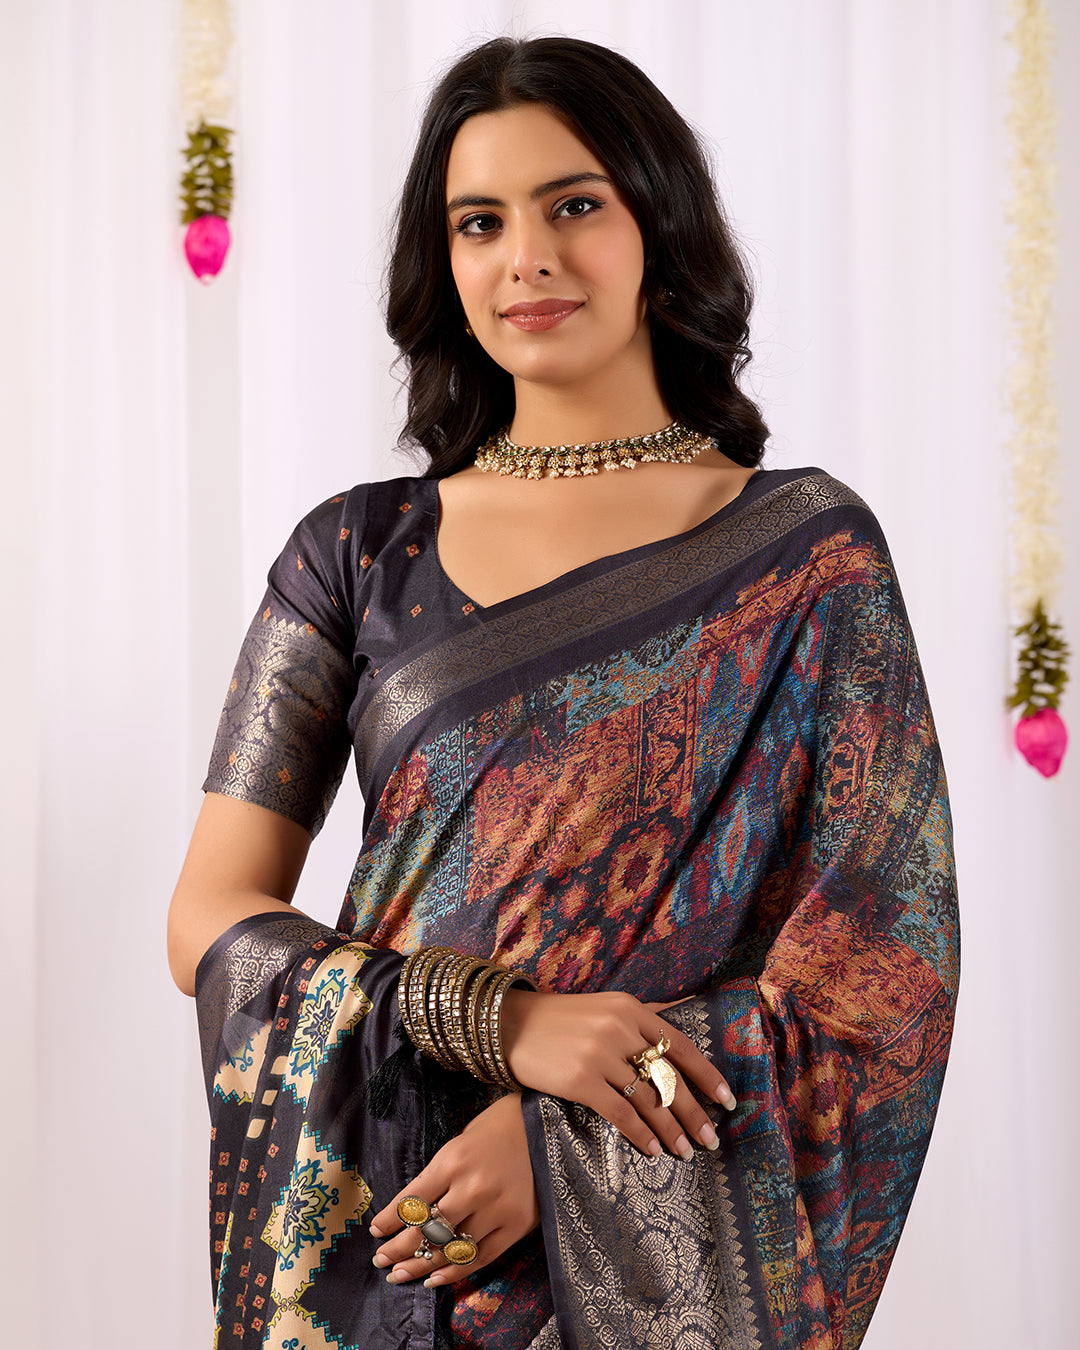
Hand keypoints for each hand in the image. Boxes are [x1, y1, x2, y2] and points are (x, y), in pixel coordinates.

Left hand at [369, 1091, 538, 1287]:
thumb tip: (410, 1211)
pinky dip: (454, 1273)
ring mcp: (496, 1209)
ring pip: (450, 1249)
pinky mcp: (517, 1225)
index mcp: (453, 1161)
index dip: (390, 1221)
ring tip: (399, 1275)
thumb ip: (438, 1175)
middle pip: (426, 1230)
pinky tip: (433, 1279)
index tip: (375, 1233)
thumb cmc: (497, 1127)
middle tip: (380, 1261)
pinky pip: (480, 1257)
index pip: (412, 1201)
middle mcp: (472, 1188)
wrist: (546, 1125)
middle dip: (397, 1249)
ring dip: (420, 1265)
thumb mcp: (460, 1140)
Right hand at [499, 989, 736, 1160]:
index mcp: (631, 1009)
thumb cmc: (562, 1019)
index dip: (707, 1076)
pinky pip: (620, 1113)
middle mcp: (620, 1029)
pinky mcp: (580, 1079)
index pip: (682, 1046)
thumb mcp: (606, 1006)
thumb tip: (681, 1013)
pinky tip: (652, 1150)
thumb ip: (641, 1017)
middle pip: (669, 1078)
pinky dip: (641, 1133)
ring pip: (649, 1099)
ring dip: (671, 1130)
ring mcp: (600, 1054)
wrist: (511, 1024)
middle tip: (711, 1140)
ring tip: (686, 1152)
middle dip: (694, 1113)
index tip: (727, 1101)